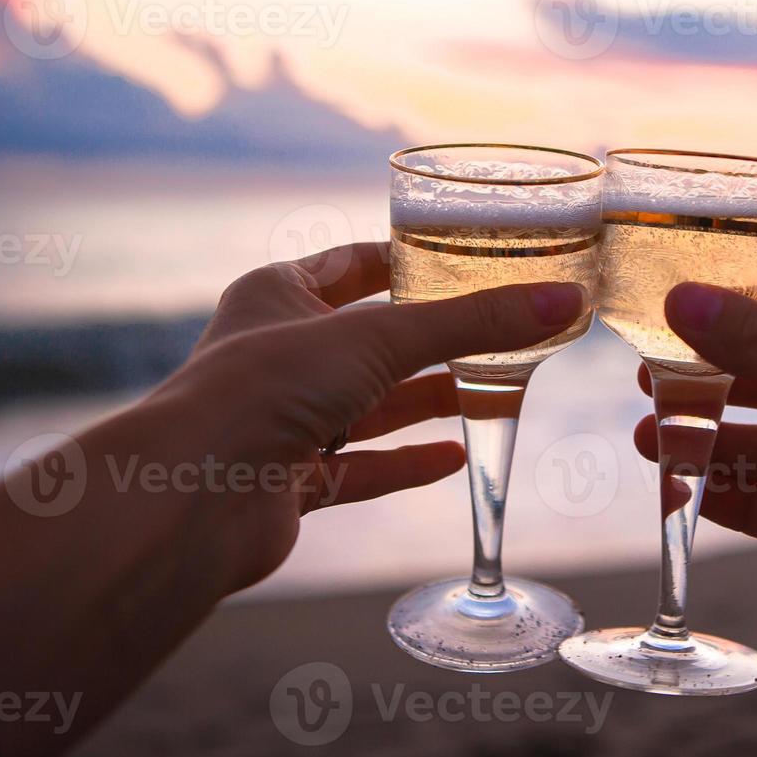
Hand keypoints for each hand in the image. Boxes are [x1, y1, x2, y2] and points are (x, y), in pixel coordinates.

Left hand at [152, 242, 586, 590]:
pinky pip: (361, 468)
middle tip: (499, 331)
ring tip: (494, 389)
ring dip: (428, 400)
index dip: (408, 261)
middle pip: (371, 341)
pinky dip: (407, 462)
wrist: (193, 494)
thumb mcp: (384, 338)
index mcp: (278, 295)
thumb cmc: (266, 389)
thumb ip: (475, 323)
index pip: (354, 265)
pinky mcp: (290, 482)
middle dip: (435, 340)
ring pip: (370, 407)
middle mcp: (276, 354)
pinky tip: (457, 456)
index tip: (467, 262)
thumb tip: (562, 301)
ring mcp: (282, 421)